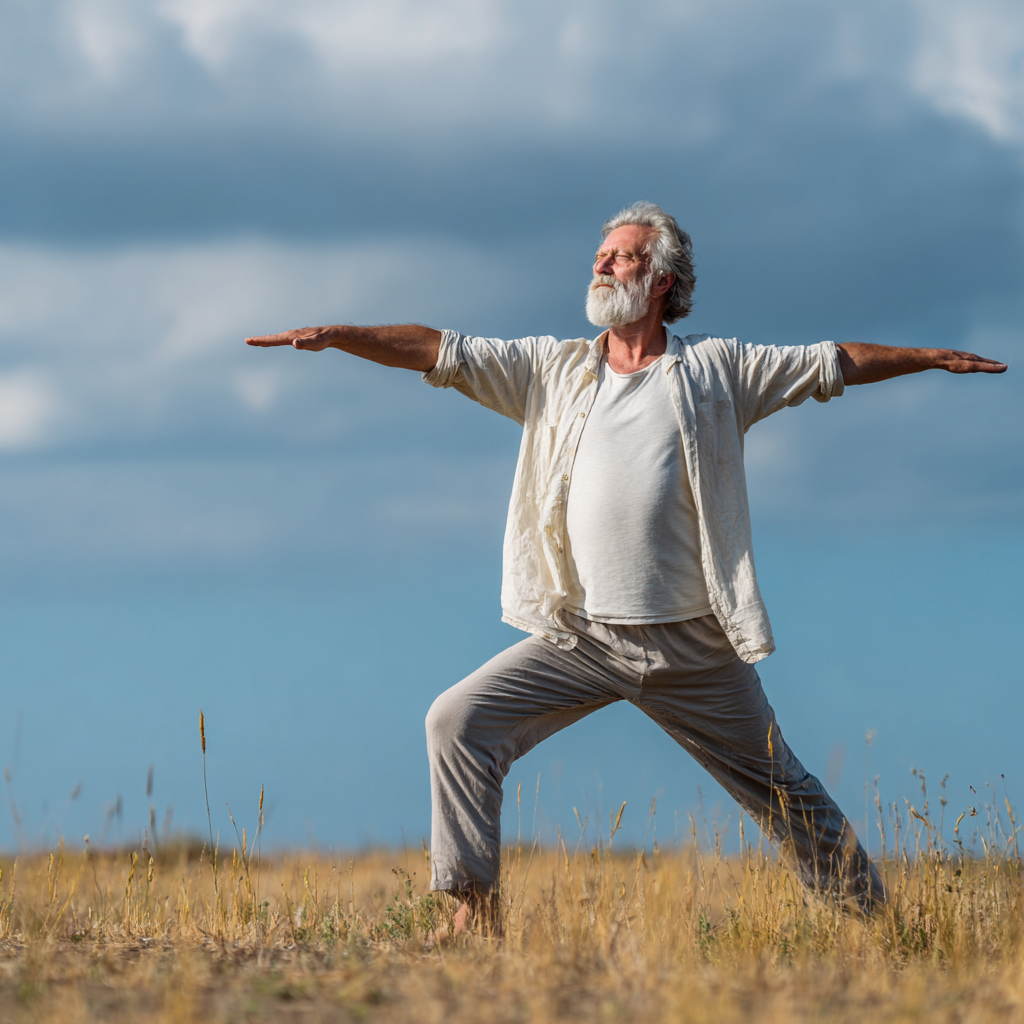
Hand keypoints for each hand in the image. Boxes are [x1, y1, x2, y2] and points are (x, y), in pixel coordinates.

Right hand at [245, 327, 337, 350]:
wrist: (331, 334)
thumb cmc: (323, 339)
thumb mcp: (316, 343)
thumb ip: (306, 344)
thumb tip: (294, 343)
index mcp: (292, 336)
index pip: (274, 340)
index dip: (261, 341)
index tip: (249, 340)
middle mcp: (290, 334)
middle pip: (272, 338)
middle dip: (259, 340)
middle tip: (247, 341)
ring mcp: (293, 335)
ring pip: (276, 338)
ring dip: (265, 339)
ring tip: (256, 341)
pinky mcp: (297, 337)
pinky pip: (282, 339)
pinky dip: (274, 339)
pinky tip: (272, 340)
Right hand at [837, 342, 1006, 384]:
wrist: (846, 360)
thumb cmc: (853, 368)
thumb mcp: (863, 377)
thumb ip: (862, 377)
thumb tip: (847, 384)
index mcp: (911, 361)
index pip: (943, 361)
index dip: (962, 362)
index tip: (978, 366)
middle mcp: (919, 356)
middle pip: (957, 358)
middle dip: (980, 362)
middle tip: (1001, 366)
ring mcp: (920, 356)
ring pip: (957, 359)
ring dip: (981, 364)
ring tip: (1001, 368)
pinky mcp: (918, 360)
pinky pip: (946, 362)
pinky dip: (964, 364)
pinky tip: (978, 367)